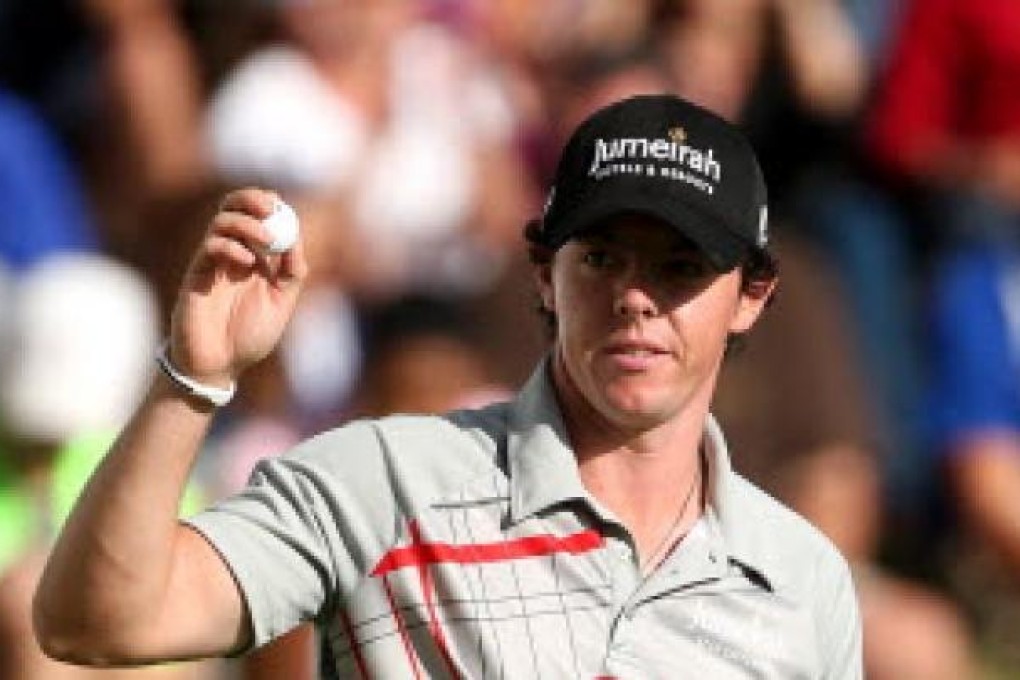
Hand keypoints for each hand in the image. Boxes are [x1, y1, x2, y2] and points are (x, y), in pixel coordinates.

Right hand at [168, 188, 308, 387]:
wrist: (218, 364)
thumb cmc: (248, 337)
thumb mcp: (281, 304)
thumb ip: (291, 273)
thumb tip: (297, 240)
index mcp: (255, 259)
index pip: (257, 218)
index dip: (268, 205)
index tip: (281, 203)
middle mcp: (233, 254)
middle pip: (234, 209)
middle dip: (251, 199)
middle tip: (269, 204)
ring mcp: (213, 262)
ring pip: (221, 222)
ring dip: (245, 223)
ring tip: (265, 239)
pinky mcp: (197, 273)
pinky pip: (209, 246)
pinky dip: (229, 245)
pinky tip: (244, 261)